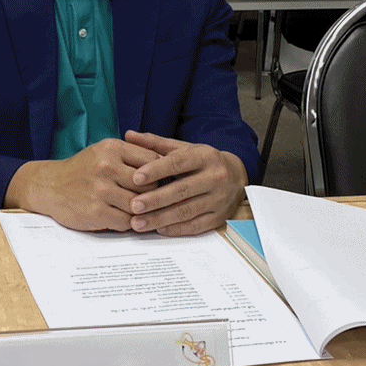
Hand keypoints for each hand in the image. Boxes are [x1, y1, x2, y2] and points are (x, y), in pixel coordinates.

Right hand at [5, 138, 158, 230]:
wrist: (50, 186)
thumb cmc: (84, 170)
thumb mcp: (105, 151)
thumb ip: (133, 154)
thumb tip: (169, 165)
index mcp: (112, 149)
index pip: (153, 161)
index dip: (161, 174)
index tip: (163, 182)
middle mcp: (106, 167)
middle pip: (149, 185)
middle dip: (153, 194)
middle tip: (151, 199)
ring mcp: (100, 190)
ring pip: (139, 205)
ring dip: (141, 210)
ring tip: (136, 210)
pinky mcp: (95, 212)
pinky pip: (126, 221)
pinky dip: (128, 222)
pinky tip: (121, 217)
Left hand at [124, 131, 247, 235]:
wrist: (236, 176)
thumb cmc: (203, 162)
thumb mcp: (184, 148)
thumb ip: (155, 144)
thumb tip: (128, 135)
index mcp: (205, 156)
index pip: (178, 163)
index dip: (156, 170)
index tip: (136, 178)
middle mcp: (215, 177)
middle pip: (182, 190)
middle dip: (155, 200)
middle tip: (133, 206)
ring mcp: (219, 199)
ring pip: (187, 211)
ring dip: (160, 219)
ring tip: (138, 223)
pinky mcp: (219, 217)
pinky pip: (196, 226)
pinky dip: (176, 229)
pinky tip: (158, 229)